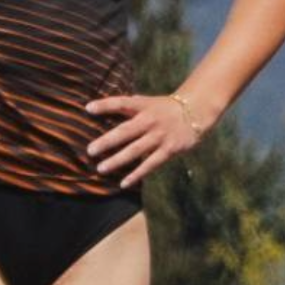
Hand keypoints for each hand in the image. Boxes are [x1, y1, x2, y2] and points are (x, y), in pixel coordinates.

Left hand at [84, 94, 207, 188]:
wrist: (196, 111)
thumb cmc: (165, 108)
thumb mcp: (148, 102)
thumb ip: (129, 106)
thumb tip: (102, 107)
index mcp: (143, 106)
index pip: (122, 103)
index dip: (106, 105)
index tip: (88, 108)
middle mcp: (150, 120)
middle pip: (126, 131)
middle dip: (107, 141)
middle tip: (90, 150)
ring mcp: (159, 136)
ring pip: (135, 150)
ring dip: (118, 160)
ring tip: (101, 168)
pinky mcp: (169, 149)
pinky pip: (150, 164)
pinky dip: (137, 174)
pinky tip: (123, 182)